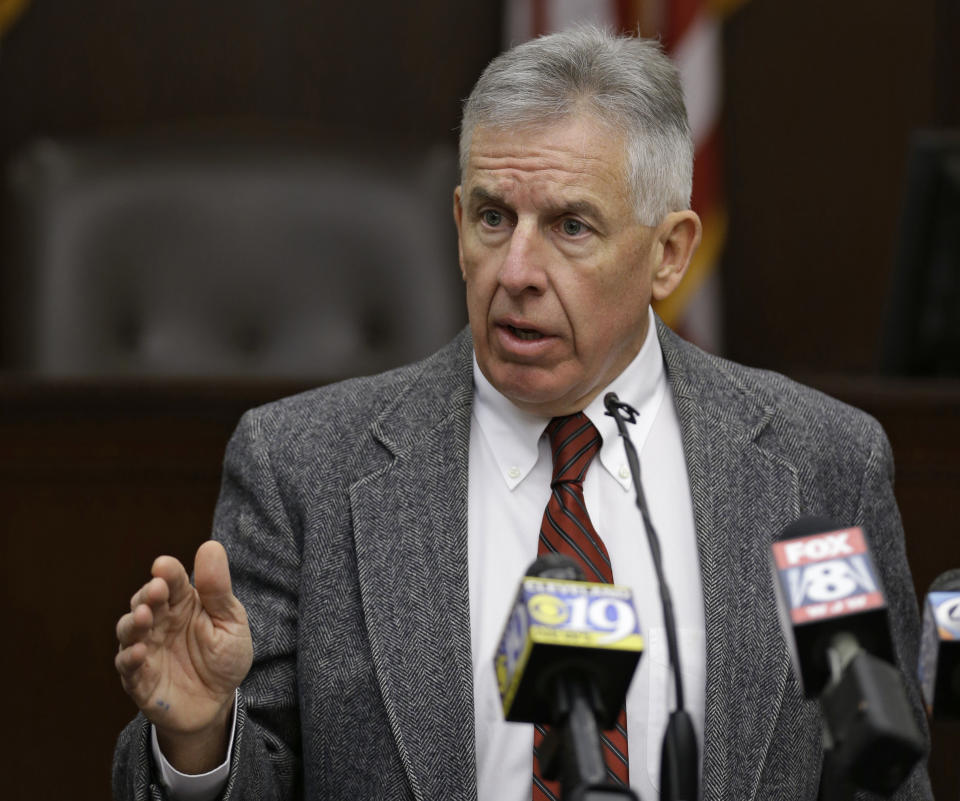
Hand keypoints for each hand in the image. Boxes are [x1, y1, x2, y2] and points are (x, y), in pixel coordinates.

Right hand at [115, 541, 252, 771]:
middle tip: (156, 590)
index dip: (166, 572)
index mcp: (183, 603)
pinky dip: (130, 658)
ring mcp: (147, 649)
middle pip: (145, 601)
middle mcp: (160, 622)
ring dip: (133, 622)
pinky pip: (128, 667)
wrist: (219, 703)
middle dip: (147, 594)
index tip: (164, 566)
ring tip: (145, 617)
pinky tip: (141, 651)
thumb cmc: (224, 657)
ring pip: (129, 630)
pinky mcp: (139, 679)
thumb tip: (211, 546)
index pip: (170, 581)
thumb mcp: (230, 622)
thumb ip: (218, 589)